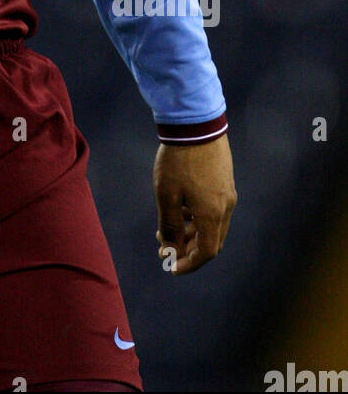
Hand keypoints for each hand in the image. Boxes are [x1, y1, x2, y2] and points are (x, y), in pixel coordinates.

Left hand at [154, 133, 236, 274]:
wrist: (195, 126)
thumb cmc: (178, 162)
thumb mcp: (167, 196)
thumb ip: (171, 226)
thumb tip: (171, 249)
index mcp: (213, 215)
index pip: (207, 252)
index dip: (190, 263)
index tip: (172, 267)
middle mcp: (226, 207)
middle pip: (211, 240)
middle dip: (188, 248)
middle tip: (165, 247)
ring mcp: (227, 193)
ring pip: (212, 224)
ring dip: (191, 231)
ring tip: (166, 227)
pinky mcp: (224, 180)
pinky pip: (213, 209)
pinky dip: (197, 217)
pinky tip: (180, 208)